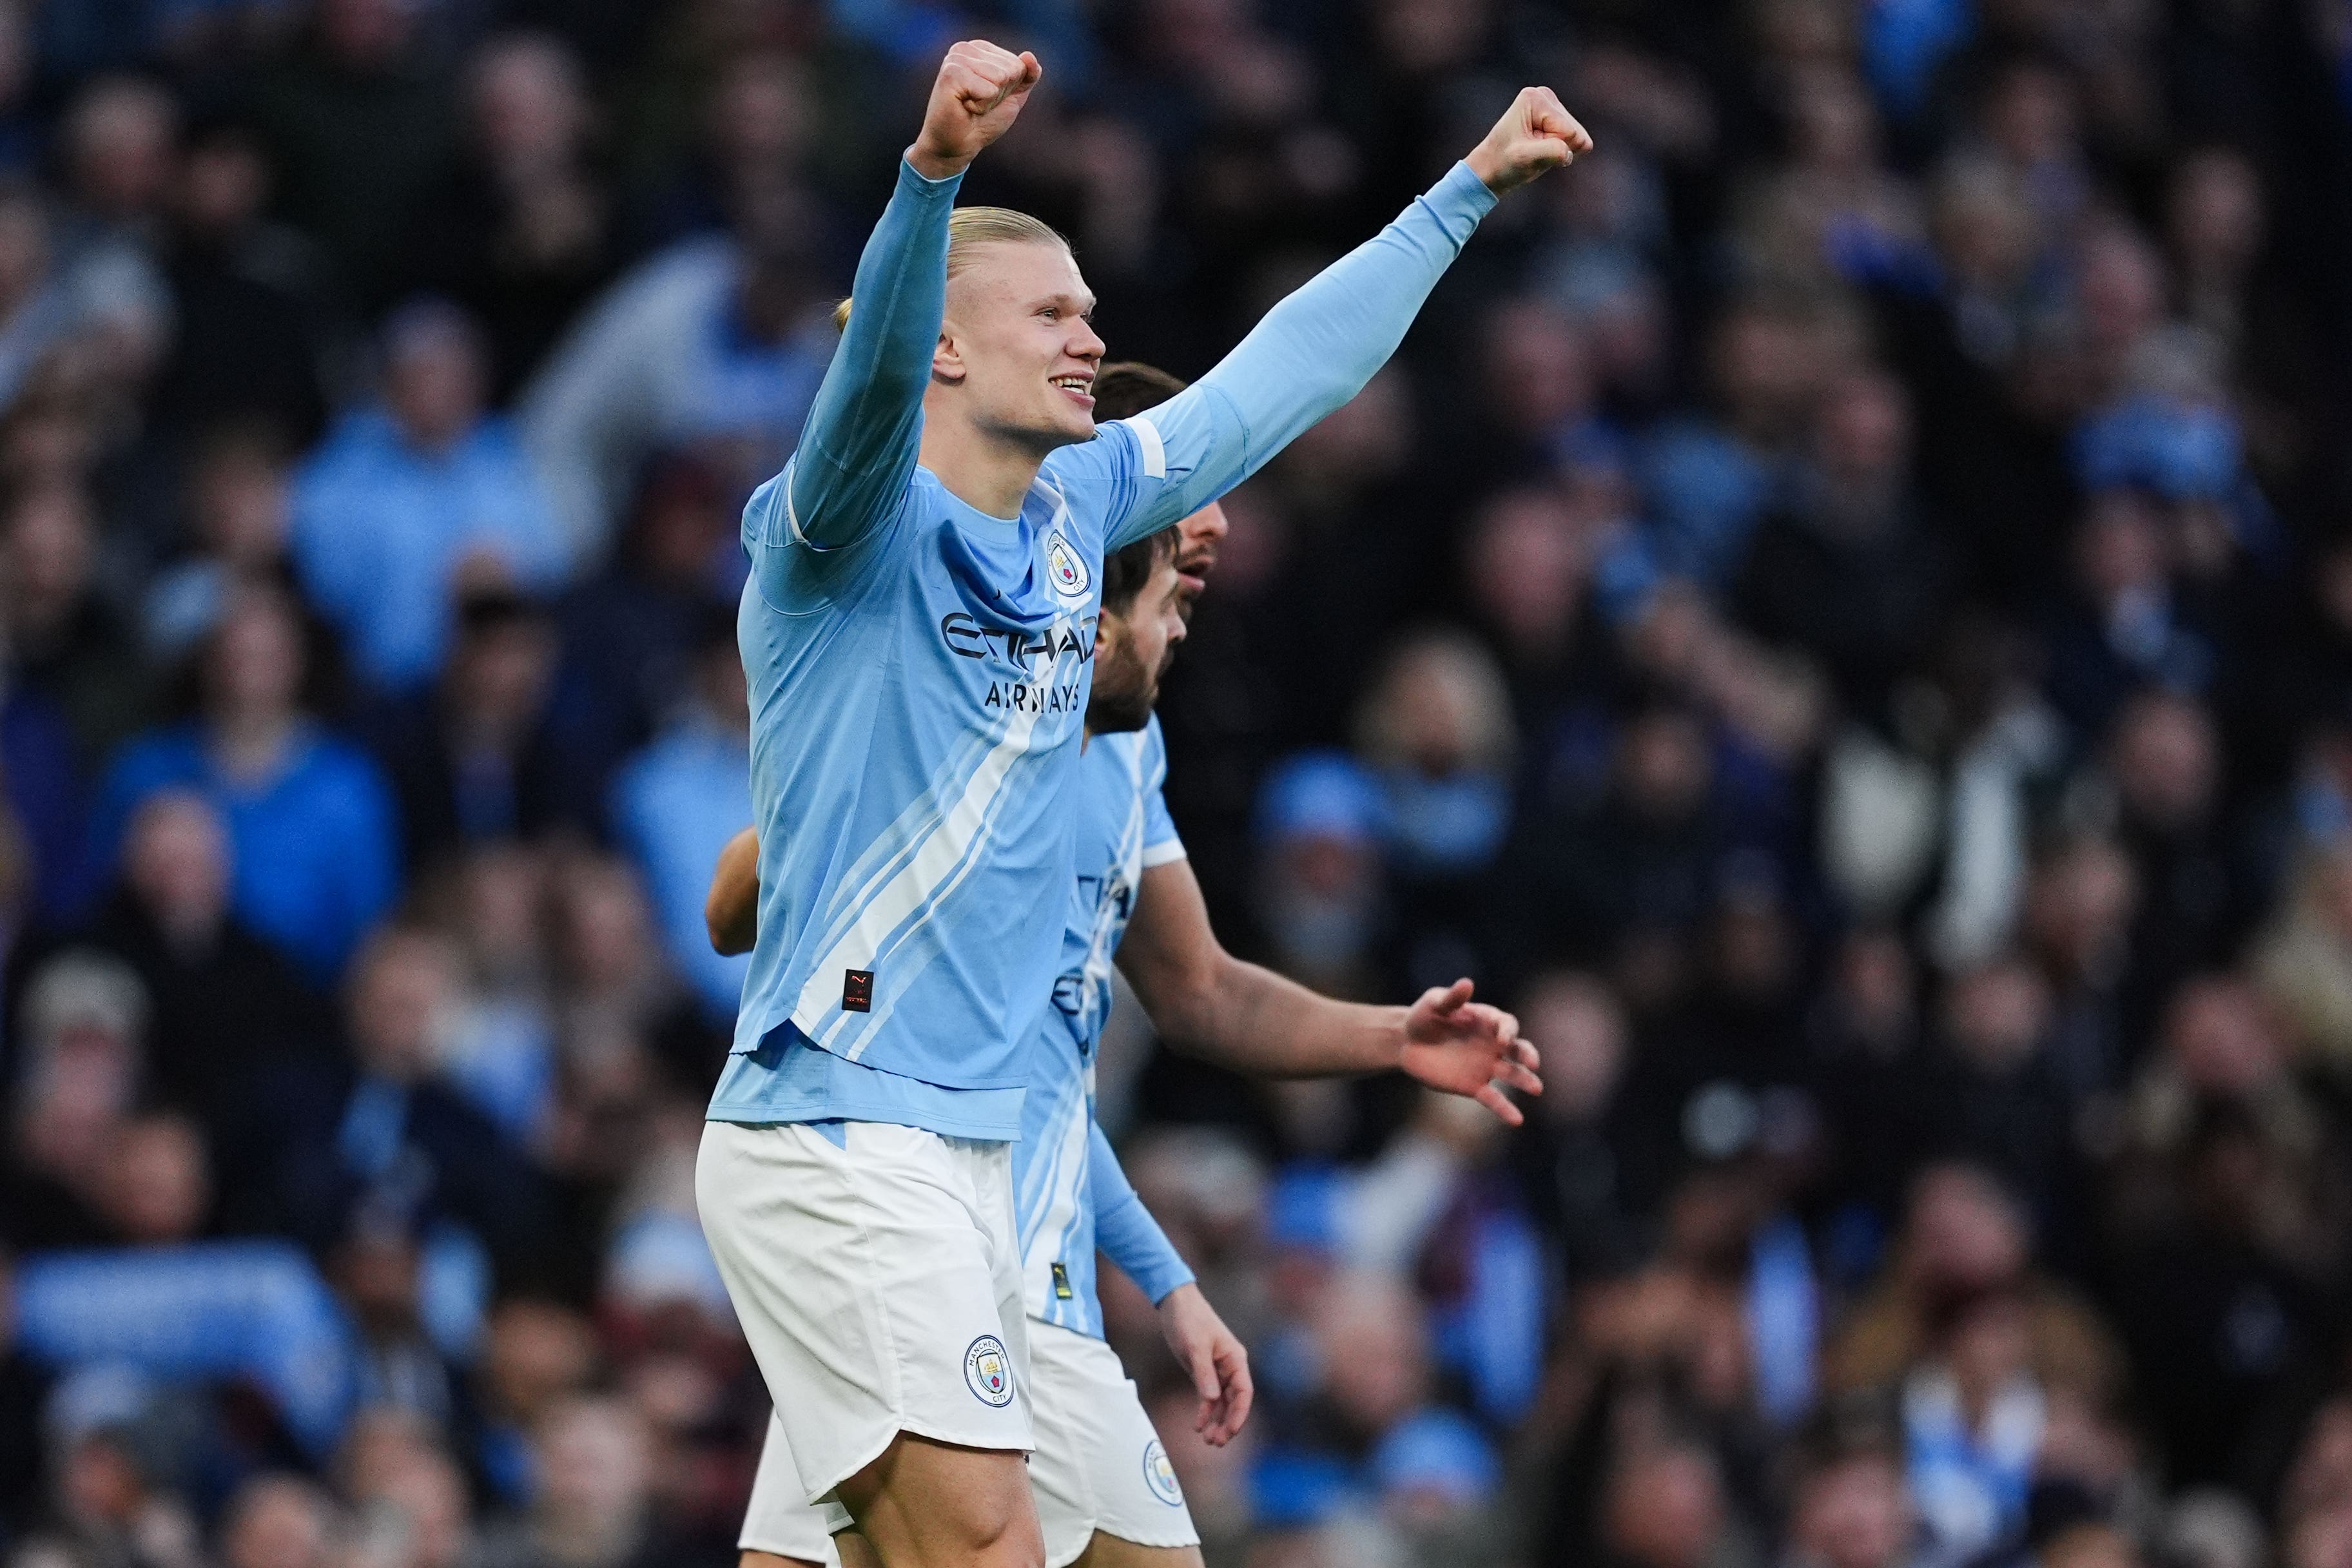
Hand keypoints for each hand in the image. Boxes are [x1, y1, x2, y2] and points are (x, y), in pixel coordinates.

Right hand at [908, 40, 1042, 178]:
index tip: (986, 97)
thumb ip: (1027, 75)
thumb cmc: (983, 120)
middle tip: (977, 103)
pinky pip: (988, 89)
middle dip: (1000, 94)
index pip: (1018, 64)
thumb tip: (1029, 56)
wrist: (958, 145)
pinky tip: (964, 107)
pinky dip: (981, 105)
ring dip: (990, 100)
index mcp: (980, 48)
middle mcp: (965, 48)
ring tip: (970, 105)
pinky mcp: (950, 73)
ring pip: (1001, 77)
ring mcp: (956, 58)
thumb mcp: (1013, 96)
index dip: (1009, 89)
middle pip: (1010, 69)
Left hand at [1157, 1282, 1252, 1445]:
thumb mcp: (1195, 1346)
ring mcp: (1217, 1370)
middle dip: (1227, 1422)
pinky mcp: (1203, 1372)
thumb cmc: (1189, 1319)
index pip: (1244, 1391)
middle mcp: (1230, 1367)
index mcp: (1235, 1359)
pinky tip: (1198, 1426)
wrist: (1174, 1303)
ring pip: (1222, 1402)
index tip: (1230, 1431)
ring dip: (1216, 1421)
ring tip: (1208, 1441)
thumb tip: (1212, 1399)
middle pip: (1234, 1401)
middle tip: (1216, 1442)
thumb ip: (1204, 1373)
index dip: (1239, 1413)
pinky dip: (1204, 1411)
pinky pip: (1208, 1397)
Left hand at [1400, 978, 1541, 1125]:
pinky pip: (1493, 1100)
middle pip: (1517, 1049)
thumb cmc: (1423, 1017)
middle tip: (1534, 1063)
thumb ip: (1451, 998)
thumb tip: (1467, 983)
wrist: (1406, 1042)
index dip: (1507, 1031)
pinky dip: (1506, 1110)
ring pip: (1512, 1074)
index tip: (1501, 1039)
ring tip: (1536, 1088)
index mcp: (1486, 1021)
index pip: (1506, 1024)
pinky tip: (1517, 1120)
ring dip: (1525, 1080)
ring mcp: (1485, 1066)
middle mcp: (1492, 1045)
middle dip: (1527, 1054)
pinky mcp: (1474, 1086)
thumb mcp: (1434, 1004)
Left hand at [1464, 86, 1592, 194]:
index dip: (1550, 146)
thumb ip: (1552, 151)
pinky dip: (1561, 150)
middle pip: (1575, 132)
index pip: (1567, 131)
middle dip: (1556, 147)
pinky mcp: (1558, 118)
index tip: (1527, 148)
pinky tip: (1541, 148)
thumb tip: (1576, 149)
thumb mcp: (1525, 159)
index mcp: (1535, 98)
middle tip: (1531, 151)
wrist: (1491, 168)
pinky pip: (1578, 141)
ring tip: (1535, 150)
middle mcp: (1545, 96)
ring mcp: (1553, 106)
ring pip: (1578, 138)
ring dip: (1557, 150)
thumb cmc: (1503, 163)